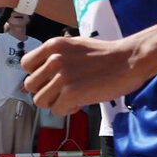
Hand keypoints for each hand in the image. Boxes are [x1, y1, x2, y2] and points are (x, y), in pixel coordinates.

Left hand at [21, 34, 140, 116]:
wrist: (129, 60)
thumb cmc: (108, 55)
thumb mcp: (76, 46)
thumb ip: (57, 56)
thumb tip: (44, 73)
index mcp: (53, 45)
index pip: (26, 64)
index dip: (38, 75)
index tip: (49, 79)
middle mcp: (54, 59)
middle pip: (31, 85)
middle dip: (46, 91)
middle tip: (62, 91)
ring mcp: (61, 77)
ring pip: (40, 101)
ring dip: (55, 103)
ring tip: (72, 98)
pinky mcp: (70, 93)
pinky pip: (57, 110)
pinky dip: (68, 110)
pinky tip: (80, 103)